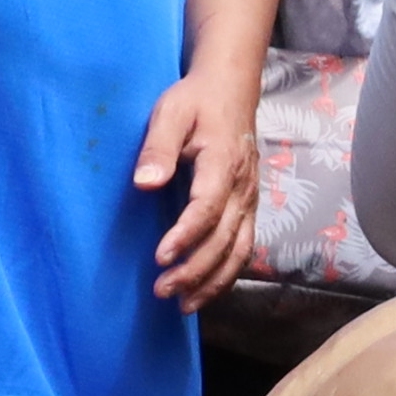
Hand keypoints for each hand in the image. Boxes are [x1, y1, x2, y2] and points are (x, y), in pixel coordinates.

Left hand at [135, 69, 254, 305]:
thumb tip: (145, 183)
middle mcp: (243, 187)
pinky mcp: (248, 207)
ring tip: (183, 305)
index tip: (161, 257)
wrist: (231, 90)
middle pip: (224, 238)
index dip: (186, 235)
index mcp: (223, 162)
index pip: (208, 207)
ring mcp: (250, 200)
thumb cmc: (196, 101)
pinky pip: (244, 248)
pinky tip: (204, 291)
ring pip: (239, 250)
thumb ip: (158, 148)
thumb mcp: (170, 113)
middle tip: (162, 290)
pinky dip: (226, 274)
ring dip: (213, 282)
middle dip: (195, 270)